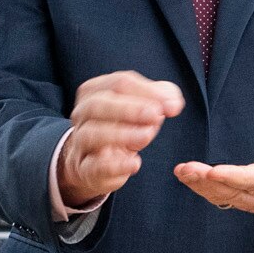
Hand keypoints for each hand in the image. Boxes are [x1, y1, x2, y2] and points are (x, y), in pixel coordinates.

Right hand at [57, 72, 184, 206]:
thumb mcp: (140, 108)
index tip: (172, 105)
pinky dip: (115, 165)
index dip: (147, 92)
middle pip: (97, 104)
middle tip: (156, 115)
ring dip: (121, 134)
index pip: (118, 83)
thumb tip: (173, 103)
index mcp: (94, 91)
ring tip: (147, 136)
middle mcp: (82, 114)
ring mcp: (80, 142)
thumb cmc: (122, 127)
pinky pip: (94, 166)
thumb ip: (159, 98)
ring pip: (92, 134)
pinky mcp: (85, 169)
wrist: (96, 162)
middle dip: (129, 108)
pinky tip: (135, 163)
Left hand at [176, 121, 253, 212]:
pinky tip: (187, 175)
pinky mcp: (246, 195)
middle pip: (236, 192)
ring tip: (182, 171)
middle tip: (187, 171)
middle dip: (210, 182)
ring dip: (201, 185)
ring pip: (226, 196)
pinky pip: (222, 195)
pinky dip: (203, 186)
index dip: (238, 179)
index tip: (216, 172)